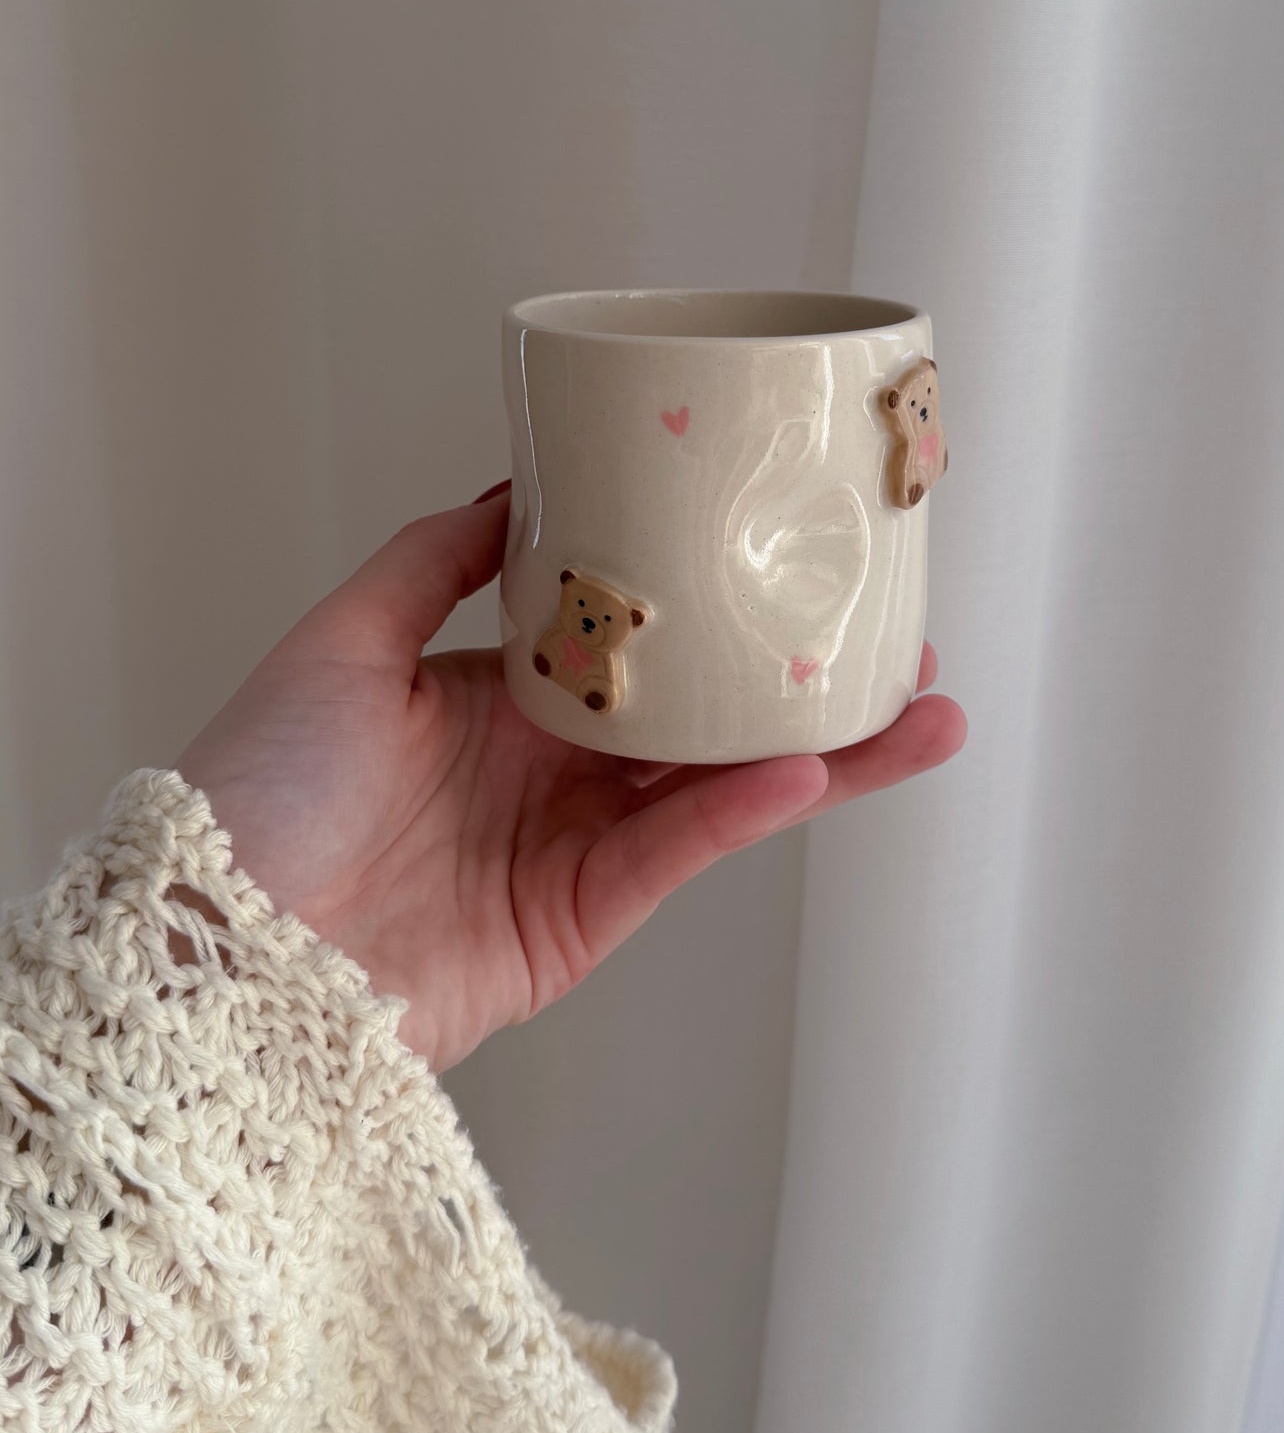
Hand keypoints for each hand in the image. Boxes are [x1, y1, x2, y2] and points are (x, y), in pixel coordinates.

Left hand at [179, 486, 966, 1069]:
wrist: (216, 947)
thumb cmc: (258, 787)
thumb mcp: (342, 639)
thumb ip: (436, 558)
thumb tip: (516, 485)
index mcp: (499, 693)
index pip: (638, 640)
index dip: (714, 605)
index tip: (791, 562)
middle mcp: (548, 766)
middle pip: (704, 716)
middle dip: (805, 683)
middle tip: (899, 641)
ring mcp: (571, 847)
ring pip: (720, 785)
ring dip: (825, 752)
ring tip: (918, 710)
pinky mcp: (579, 922)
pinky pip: (676, 851)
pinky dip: (742, 809)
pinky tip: (811, 766)